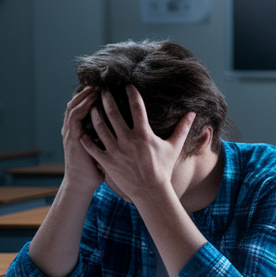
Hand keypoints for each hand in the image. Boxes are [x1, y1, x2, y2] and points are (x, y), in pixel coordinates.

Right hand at [61, 86, 104, 193]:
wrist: (83, 182)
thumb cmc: (95, 168)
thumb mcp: (102, 150)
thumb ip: (108, 137)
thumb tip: (126, 129)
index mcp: (83, 130)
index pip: (85, 108)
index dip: (91, 97)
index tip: (104, 88)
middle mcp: (75, 129)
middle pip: (79, 104)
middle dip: (88, 93)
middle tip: (100, 82)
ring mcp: (72, 133)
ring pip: (75, 108)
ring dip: (84, 97)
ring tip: (94, 88)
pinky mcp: (73, 140)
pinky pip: (75, 120)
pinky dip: (80, 109)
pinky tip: (89, 102)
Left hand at [81, 86, 193, 204]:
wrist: (151, 191)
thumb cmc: (163, 168)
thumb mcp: (174, 147)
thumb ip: (183, 128)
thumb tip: (193, 113)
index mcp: (143, 134)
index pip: (136, 107)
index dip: (131, 93)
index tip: (127, 84)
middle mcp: (127, 140)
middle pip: (113, 113)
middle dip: (106, 99)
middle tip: (102, 90)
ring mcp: (115, 150)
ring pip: (99, 127)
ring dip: (94, 114)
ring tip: (92, 106)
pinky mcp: (106, 161)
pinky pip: (92, 147)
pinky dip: (85, 138)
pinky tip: (82, 130)